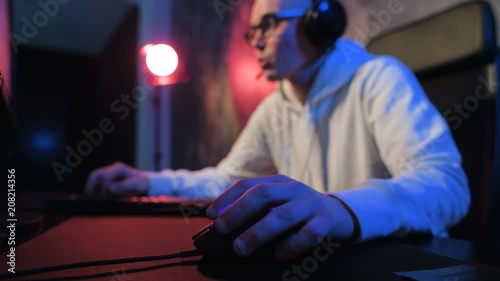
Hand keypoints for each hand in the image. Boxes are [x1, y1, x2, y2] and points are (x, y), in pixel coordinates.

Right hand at [85, 162, 148, 196]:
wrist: (145, 184)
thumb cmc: (141, 184)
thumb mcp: (135, 185)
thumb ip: (122, 187)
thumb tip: (108, 189)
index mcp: (118, 168)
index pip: (104, 176)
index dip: (102, 186)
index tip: (105, 196)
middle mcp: (112, 169)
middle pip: (95, 175)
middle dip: (91, 186)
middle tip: (90, 197)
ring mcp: (109, 174)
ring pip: (94, 179)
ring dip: (92, 189)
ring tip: (93, 199)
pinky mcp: (107, 179)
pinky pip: (97, 184)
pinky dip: (94, 190)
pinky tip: (96, 198)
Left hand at [205, 174, 354, 260]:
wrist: (340, 213)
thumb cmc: (300, 211)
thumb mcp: (280, 202)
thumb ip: (257, 208)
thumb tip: (222, 222)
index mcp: (279, 182)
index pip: (248, 185)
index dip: (227, 198)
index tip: (210, 214)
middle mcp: (293, 189)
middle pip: (263, 195)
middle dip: (239, 211)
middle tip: (221, 229)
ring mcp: (310, 204)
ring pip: (283, 215)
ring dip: (259, 232)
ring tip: (241, 248)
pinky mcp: (326, 221)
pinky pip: (308, 234)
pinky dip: (292, 245)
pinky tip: (279, 255)